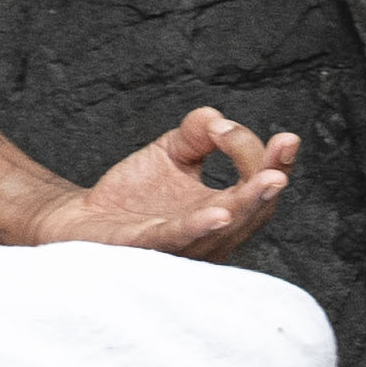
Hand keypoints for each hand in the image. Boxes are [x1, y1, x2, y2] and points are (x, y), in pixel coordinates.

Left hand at [30, 106, 299, 260]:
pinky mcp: (145, 248)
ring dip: (248, 204)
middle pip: (252, 213)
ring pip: (223, 230)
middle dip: (270, 182)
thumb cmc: (132, 195)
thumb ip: (197, 132)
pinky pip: (177, 240)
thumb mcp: (171, 152)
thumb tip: (217, 118)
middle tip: (284, 154)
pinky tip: (219, 212)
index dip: (274, 162)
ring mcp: (181, 246)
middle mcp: (209, 236)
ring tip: (270, 180)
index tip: (284, 136)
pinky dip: (200, 227)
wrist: (80, 219)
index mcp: (222, 211)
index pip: (258, 186)